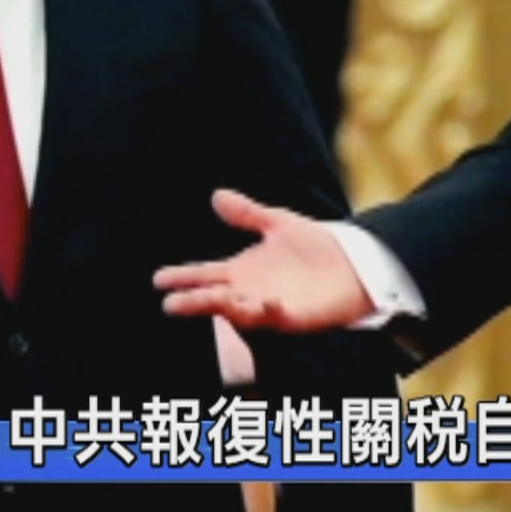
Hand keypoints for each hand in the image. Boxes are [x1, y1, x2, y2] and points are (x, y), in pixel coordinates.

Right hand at [153, 189, 373, 330]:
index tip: (158, 279)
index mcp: (241, 271)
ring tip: (213, 300)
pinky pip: (279, 316)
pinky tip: (267, 303)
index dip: (183, 277)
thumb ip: (247, 214)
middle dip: (194, 301)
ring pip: (241, 311)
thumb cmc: (312, 246)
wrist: (352, 263)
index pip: (205, 274)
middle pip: (215, 298)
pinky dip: (271, 311)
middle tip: (170, 304)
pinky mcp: (295, 316)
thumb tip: (216, 195)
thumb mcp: (277, 224)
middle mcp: (249, 292)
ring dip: (227, 307)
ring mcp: (270, 306)